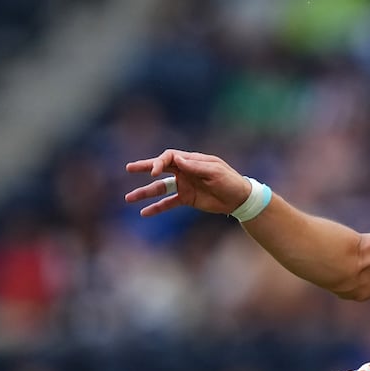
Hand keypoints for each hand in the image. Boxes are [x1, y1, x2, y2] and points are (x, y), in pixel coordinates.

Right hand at [125, 149, 252, 216]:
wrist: (240, 199)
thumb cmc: (230, 181)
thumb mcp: (215, 172)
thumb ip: (195, 167)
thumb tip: (175, 159)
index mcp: (191, 161)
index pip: (169, 157)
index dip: (158, 162)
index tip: (153, 172)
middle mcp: (185, 171)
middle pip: (160, 168)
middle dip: (145, 167)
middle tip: (129, 168)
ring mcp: (184, 185)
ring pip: (160, 188)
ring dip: (145, 192)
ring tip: (129, 198)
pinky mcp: (187, 199)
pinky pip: (168, 203)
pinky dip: (157, 207)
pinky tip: (144, 213)